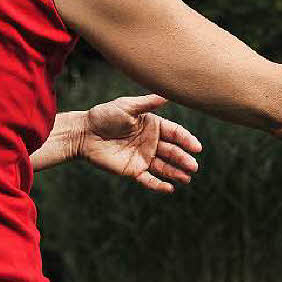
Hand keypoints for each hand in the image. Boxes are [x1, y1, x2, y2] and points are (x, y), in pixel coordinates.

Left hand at [79, 95, 201, 193]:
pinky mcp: (133, 170)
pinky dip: (159, 185)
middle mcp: (151, 142)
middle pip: (173, 151)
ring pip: (164, 167)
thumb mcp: (127, 107)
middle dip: (184, 158)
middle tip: (194, 166)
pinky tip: (170, 188)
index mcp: (153, 125)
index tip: (197, 147)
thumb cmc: (105, 115)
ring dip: (176, 172)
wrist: (85, 133)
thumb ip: (148, 103)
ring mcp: (143, 157)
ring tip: (187, 178)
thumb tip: (168, 94)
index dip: (187, 140)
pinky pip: (149, 179)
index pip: (175, 133)